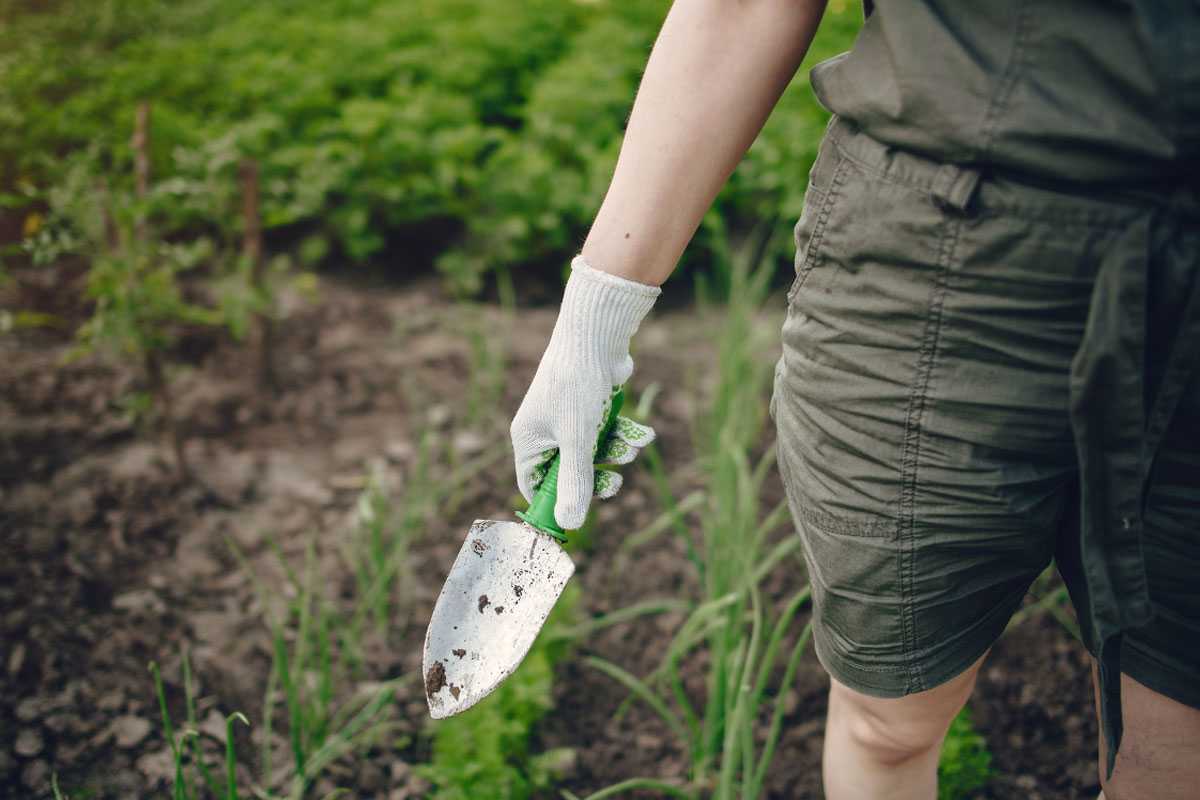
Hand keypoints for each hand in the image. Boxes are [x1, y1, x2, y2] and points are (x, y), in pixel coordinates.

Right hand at [510, 254, 660, 528]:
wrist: (597, 333)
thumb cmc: (579, 385)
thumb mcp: (578, 440)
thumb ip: (575, 483)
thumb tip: (570, 524)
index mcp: (530, 439)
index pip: (533, 484)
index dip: (553, 503)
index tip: (578, 516)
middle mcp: (545, 429)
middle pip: (569, 471)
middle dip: (597, 476)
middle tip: (617, 483)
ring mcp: (567, 416)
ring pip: (593, 452)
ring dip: (616, 453)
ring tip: (633, 448)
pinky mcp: (590, 405)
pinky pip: (605, 432)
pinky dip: (623, 434)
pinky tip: (643, 435)